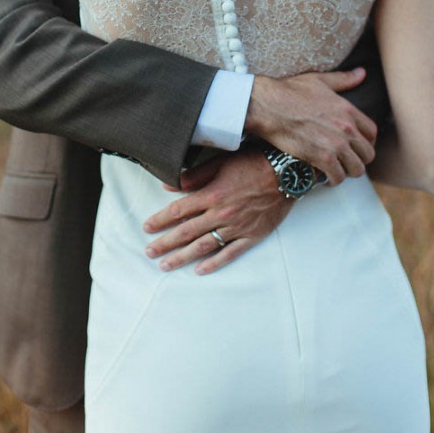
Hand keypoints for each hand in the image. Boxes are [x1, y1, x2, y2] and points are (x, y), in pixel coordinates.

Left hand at [143, 149, 292, 274]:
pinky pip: (230, 253)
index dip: (160, 220)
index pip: (178, 211)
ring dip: (182, 257)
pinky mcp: (252, 235)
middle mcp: (221, 213)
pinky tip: (200, 270)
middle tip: (149, 252)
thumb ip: (194, 175)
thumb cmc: (253, 162)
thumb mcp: (221, 162)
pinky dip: (214, 263)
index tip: (146, 227)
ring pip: (204, 246)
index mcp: (212, 194)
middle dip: (165, 243)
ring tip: (166, 265)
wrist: (287, 172)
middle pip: (186, 232)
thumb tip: (169, 186)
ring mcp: (237, 227)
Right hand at [245, 67, 376, 184]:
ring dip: (347, 171)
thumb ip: (343, 79)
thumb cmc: (289, 91)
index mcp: (348, 110)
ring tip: (337, 170)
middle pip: (368, 154)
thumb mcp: (319, 80)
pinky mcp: (321, 157)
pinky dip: (333, 179)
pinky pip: (338, 176)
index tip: (357, 146)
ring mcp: (335, 144)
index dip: (366, 142)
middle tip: (346, 160)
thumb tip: (361, 73)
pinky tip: (326, 177)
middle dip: (358, 159)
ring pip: (356, 169)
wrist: (268, 105)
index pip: (372, 133)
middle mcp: (346, 128)